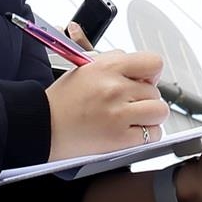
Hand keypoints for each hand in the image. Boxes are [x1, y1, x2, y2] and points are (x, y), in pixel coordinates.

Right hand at [49, 50, 169, 160]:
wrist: (42, 126)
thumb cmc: (61, 100)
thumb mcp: (84, 68)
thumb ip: (114, 63)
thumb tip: (141, 68)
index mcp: (108, 67)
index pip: (153, 63)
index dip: (151, 74)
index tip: (145, 81)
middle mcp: (115, 88)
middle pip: (155, 91)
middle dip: (144, 98)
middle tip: (127, 104)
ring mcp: (119, 114)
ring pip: (159, 111)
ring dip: (149, 117)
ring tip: (132, 119)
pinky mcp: (120, 138)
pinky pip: (153, 135)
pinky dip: (145, 135)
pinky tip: (129, 133)